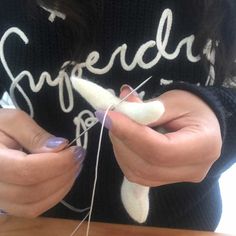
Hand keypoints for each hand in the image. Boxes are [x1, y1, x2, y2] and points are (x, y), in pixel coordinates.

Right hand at [0, 109, 84, 216]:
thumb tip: (61, 147)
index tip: (77, 150)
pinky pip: (32, 209)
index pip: (28, 170)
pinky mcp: (7, 205)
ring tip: (74, 167)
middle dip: (64, 174)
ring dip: (62, 187)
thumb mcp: (12, 121)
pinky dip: (54, 196)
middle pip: (33, 191)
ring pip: (34, 205)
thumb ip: (35, 135)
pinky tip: (64, 179)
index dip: (58, 163)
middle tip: (79, 157)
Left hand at [96, 86, 221, 186]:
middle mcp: (192, 170)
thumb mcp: (173, 102)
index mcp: (203, 146)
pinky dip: (124, 155)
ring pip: (138, 172)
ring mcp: (178, 179)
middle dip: (121, 139)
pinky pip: (137, 174)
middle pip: (146, 164)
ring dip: (120, 147)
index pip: (159, 150)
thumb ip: (145, 109)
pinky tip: (124, 138)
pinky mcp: (164, 180)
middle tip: (111, 116)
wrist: (202, 124)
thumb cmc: (192, 108)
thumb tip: (118, 110)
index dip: (129, 133)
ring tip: (119, 125)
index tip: (108, 116)